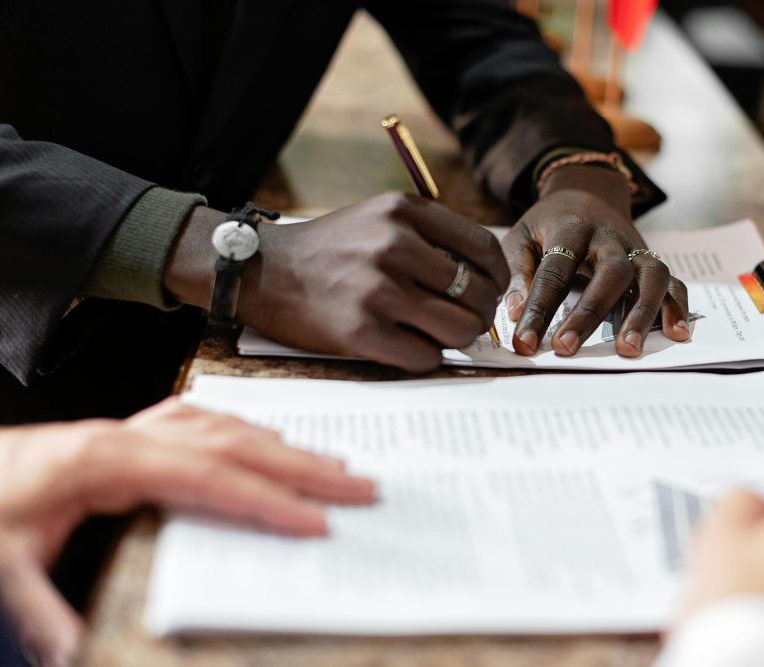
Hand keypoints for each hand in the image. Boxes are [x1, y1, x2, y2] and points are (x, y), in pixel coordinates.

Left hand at [0, 399, 374, 666]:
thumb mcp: (1, 564)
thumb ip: (42, 613)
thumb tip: (77, 660)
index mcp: (105, 459)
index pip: (206, 477)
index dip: (265, 500)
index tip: (315, 521)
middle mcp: (127, 436)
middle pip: (232, 443)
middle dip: (301, 465)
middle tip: (357, 484)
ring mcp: (130, 430)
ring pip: (224, 426)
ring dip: (282, 446)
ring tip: (331, 464)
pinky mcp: (128, 436)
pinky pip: (203, 421)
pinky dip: (247, 432)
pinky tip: (267, 442)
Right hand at [165, 192, 509, 371]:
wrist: (265, 272)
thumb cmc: (333, 250)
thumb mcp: (380, 218)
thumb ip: (431, 236)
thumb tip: (487, 278)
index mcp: (405, 212)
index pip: (484, 248)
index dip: (498, 278)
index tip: (491, 291)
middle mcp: (394, 245)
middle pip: (477, 294)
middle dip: (479, 314)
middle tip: (467, 321)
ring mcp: (377, 290)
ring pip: (458, 329)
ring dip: (457, 340)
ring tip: (440, 336)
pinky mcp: (360, 331)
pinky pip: (424, 357)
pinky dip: (425, 357)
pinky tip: (408, 346)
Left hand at [502, 165, 688, 357]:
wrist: (588, 193)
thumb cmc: (549, 224)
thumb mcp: (522, 236)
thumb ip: (517, 273)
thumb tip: (516, 313)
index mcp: (571, 228)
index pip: (554, 272)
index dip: (539, 309)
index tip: (526, 342)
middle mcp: (610, 237)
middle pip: (609, 273)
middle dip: (589, 314)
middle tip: (567, 348)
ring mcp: (637, 249)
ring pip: (650, 276)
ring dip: (642, 313)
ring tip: (628, 350)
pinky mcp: (651, 262)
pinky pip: (673, 282)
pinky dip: (677, 307)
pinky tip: (675, 333)